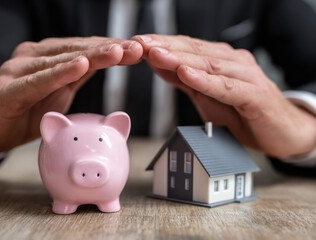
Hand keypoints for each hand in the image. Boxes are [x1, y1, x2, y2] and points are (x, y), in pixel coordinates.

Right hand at [0, 37, 142, 155]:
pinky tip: (80, 66)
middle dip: (110, 50)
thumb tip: (102, 64)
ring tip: (117, 52)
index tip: (139, 50)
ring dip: (93, 56)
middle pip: (79, 50)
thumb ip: (75, 77)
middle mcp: (35, 56)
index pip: (86, 50)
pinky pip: (39, 81)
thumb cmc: (24, 110)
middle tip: (137, 48)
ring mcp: (20, 68)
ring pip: (62, 60)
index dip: (113, 49)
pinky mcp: (9, 89)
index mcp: (49, 57)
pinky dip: (60, 73)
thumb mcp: (58, 92)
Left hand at [132, 34, 315, 157]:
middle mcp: (232, 62)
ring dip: (179, 59)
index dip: (161, 44)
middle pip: (194, 51)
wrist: (281, 131)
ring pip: (208, 64)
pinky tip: (186, 73)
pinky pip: (226, 87)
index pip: (187, 47)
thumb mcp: (205, 94)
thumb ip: (183, 79)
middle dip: (164, 47)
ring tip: (155, 54)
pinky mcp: (254, 95)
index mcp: (220, 60)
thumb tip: (156, 63)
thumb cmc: (242, 112)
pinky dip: (205, 80)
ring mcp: (245, 76)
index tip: (136, 43)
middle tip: (139, 43)